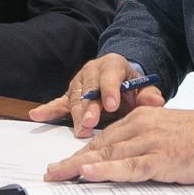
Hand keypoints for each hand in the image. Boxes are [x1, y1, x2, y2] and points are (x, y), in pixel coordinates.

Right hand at [28, 53, 164, 137]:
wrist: (121, 81)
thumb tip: (156, 101)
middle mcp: (92, 70)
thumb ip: (150, 95)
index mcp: (112, 65)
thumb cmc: (132, 88)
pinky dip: (49, 109)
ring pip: (76, 98)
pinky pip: (59, 102)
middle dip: (90, 106)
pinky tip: (37, 114)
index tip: (112, 105)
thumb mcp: (145, 88)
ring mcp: (79, 83)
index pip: (110, 75)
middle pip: (90, 88)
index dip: (110, 89)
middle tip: (92, 122)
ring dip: (77, 114)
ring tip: (81, 129)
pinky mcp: (70, 95)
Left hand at [43, 107, 193, 183]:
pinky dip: (107, 171)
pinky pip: (128, 167)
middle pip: (99, 146)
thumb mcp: (164, 131)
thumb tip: (125, 160)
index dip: (81, 152)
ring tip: (59, 175)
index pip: (104, 138)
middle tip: (51, 173)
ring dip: (80, 166)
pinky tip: (89, 173)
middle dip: (72, 161)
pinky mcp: (160, 159)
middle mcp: (139, 127)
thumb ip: (144, 141)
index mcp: (140, 119)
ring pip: (108, 156)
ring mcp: (148, 143)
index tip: (65, 163)